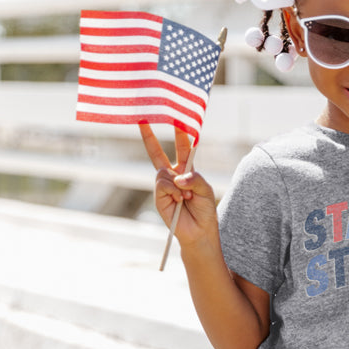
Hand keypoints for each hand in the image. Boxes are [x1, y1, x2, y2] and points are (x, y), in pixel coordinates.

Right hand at [139, 123, 217, 249]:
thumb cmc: (205, 210)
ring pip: (163, 173)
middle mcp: (173, 175)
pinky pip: (162, 185)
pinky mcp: (158, 197)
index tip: (177, 116)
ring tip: (187, 197)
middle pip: (158, 153)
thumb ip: (194, 178)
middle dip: (150, 137)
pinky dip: (173, 191)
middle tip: (142, 120)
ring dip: (178, 184)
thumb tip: (177, 177)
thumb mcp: (205, 190)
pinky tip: (180, 200)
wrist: (199, 231)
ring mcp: (164, 186)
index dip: (180, 132)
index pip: (182, 147)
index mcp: (186, 169)